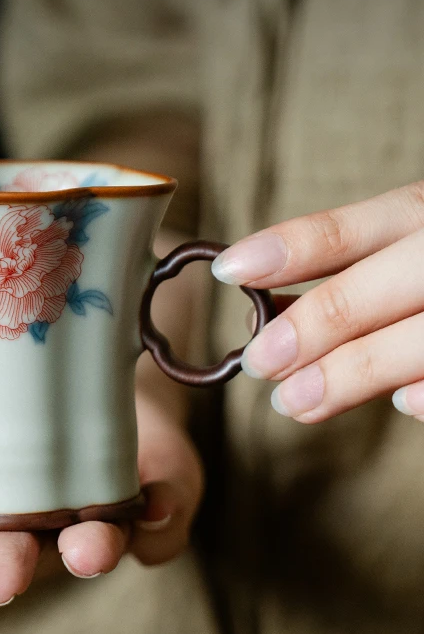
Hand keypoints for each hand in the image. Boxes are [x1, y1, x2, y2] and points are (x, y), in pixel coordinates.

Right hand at [0, 359, 202, 605]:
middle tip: (0, 572)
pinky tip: (157, 500)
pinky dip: (166, 513)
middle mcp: (24, 519)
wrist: (49, 324)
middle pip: (18, 553)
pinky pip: (166, 509)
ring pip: (94, 541)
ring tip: (86, 546)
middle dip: (10, 566)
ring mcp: (90, 502)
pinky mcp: (152, 481)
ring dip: (92, 549)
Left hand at [212, 182, 423, 422]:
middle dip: (311, 327)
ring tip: (293, 402)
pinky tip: (403, 404)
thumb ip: (352, 276)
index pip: (351, 230)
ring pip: (419, 338)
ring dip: (351, 373)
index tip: (230, 270)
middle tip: (259, 361)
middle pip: (378, 287)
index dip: (288, 249)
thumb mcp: (407, 247)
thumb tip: (267, 316)